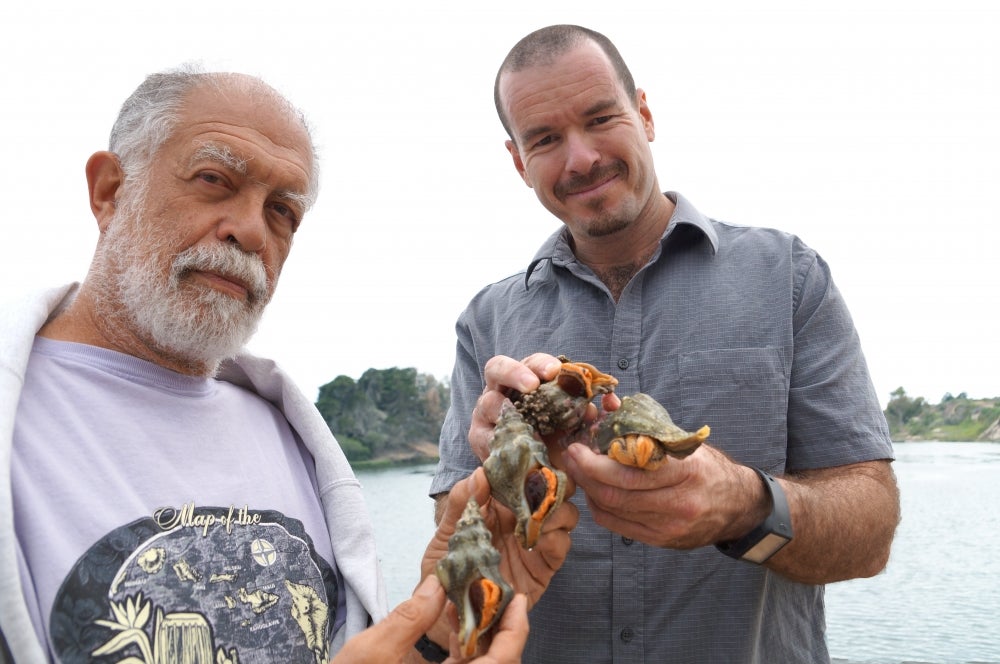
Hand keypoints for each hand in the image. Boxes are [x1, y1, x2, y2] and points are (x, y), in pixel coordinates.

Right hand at [330, 575, 528, 662]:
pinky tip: (453, 626)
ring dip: (480, 637)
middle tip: (492, 592)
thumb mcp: (372, 653)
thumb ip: (409, 618)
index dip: (516, 630)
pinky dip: (463, 652)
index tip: (518, 599)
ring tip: (469, 601)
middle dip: (497, 627)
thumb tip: (437, 584)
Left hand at [423, 467, 577, 609]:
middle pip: (553, 490)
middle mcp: (522, 519)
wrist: (447, 614)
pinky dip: (557, 538)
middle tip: (542, 483)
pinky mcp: (543, 568)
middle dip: (554, 483)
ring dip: (557, 510)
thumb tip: (480, 472)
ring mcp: (535, 542)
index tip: (529, 456)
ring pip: (565, 515)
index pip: (525, 475)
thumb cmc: (445, 570)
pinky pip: (561, 547)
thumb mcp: (446, 533)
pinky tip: (539, 540)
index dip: (532, 463)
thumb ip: (461, 503)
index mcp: (499, 504)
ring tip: (538, 516)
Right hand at [469, 353, 619, 462]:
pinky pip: (483, 437)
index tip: (555, 371)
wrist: (536, 474)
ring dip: (504, 409)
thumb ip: (592, 412)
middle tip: (531, 386)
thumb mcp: (576, 424)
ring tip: (521, 420)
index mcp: (525, 379)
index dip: (540, 364)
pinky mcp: (479, 439)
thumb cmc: (555, 439)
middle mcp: (502, 389)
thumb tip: (612, 401)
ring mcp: (486, 413)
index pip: (530, 362)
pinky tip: (514, 447)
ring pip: (488, 402)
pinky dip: (499, 441)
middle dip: (514, 373)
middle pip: (497, 368)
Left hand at [562, 442, 768, 548]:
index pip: (628, 471)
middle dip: (584, 474)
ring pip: (612, 511)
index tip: (577, 447)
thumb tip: (608, 410)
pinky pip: (618, 525)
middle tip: (569, 456)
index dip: (594, 462)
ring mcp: (668, 527)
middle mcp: (677, 503)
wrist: (738, 506)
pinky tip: (595, 492)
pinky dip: (600, 507)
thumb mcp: (683, 444)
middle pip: (615, 494)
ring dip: (588, 489)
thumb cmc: (707, 468)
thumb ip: (647, 432)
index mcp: (684, 472)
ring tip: (578, 471)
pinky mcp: (660, 541)